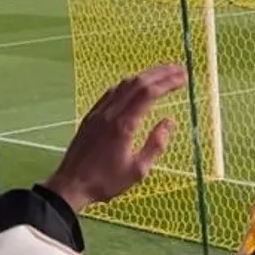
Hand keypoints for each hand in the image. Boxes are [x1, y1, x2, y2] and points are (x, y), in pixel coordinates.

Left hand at [43, 64, 186, 211]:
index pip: (148, 94)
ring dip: (144, 76)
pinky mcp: (91, 116)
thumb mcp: (138, 171)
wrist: (70, 185)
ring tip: (162, 73)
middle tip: (179, 69)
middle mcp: (110, 113)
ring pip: (123, 85)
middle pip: (137, 83)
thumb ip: (156, 145)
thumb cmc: (106, 182)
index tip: (183, 78)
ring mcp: (98, 112)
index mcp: (123, 125)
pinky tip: (135, 85)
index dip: (167, 82)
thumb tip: (169, 121)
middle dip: (160, 73)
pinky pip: (112, 92)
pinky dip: (128, 84)